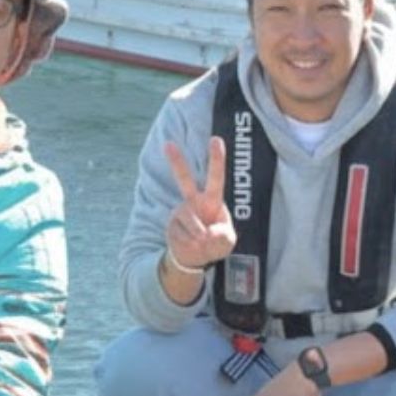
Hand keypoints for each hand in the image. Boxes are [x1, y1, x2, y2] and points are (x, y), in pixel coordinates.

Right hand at [163, 137, 236, 270]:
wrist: (193, 256)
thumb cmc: (214, 242)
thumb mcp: (227, 241)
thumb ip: (223, 235)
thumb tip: (206, 233)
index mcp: (211, 200)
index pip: (216, 177)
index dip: (216, 159)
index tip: (215, 139)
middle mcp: (193, 201)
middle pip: (184, 179)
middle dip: (176, 162)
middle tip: (167, 144)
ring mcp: (180, 212)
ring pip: (192, 222)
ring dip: (201, 237)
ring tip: (202, 242)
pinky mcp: (171, 225)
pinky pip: (184, 237)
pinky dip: (192, 246)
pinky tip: (192, 245)